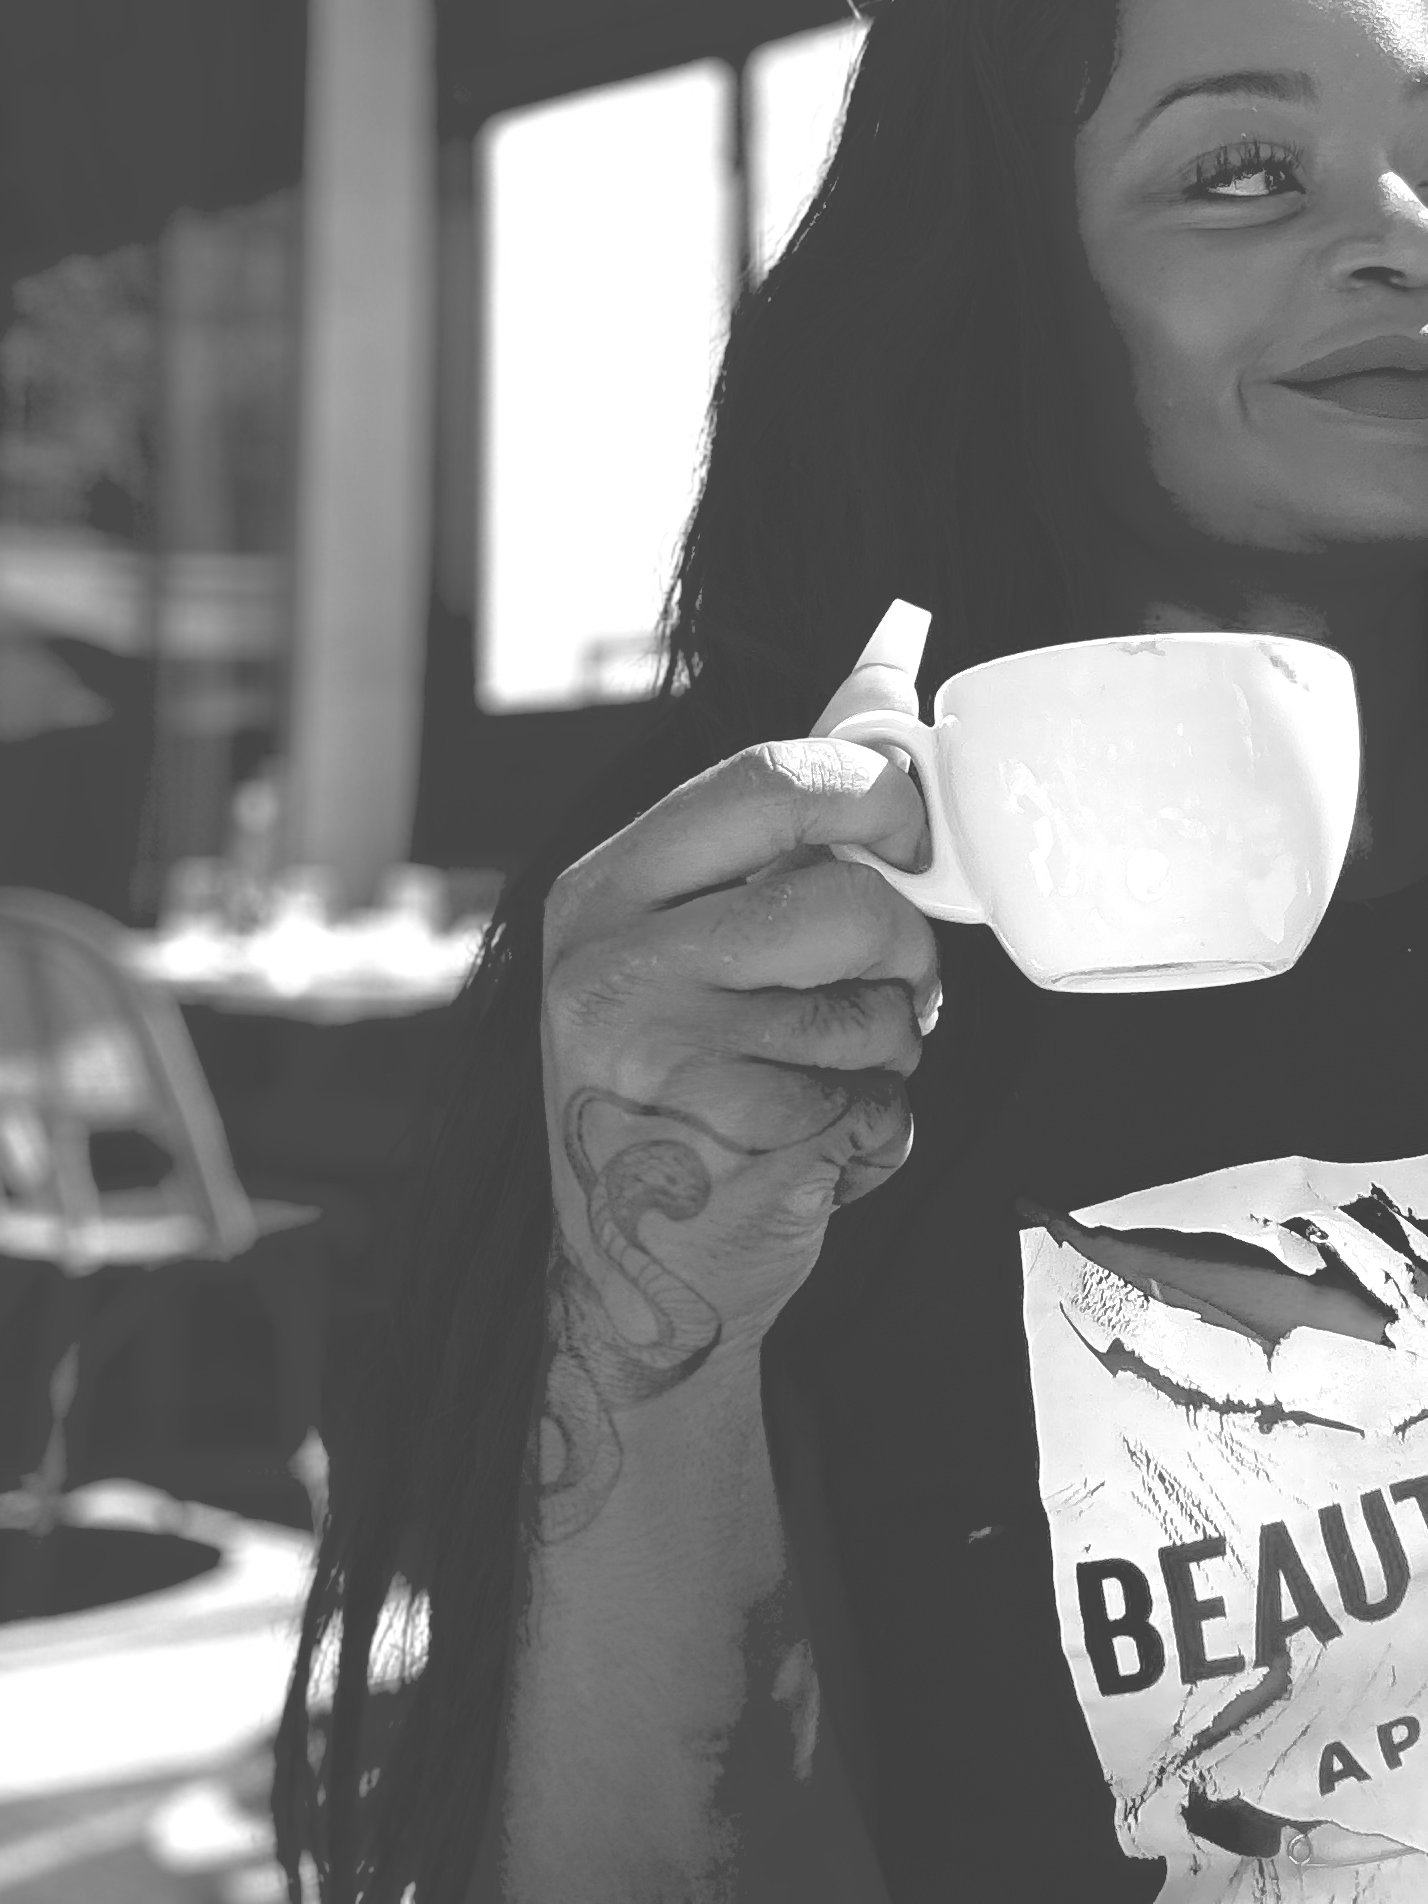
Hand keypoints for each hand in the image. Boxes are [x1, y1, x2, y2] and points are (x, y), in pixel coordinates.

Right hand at [540, 602, 939, 1381]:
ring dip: (889, 1050)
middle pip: (837, 894)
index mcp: (608, 886)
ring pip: (869, 1005)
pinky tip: (812, 1137)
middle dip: (900, 941)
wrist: (643, 1276)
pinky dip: (874, 1125)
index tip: (912, 835)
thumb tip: (883, 667)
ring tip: (831, 1074)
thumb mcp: (706, 938)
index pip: (765, 778)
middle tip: (899, 978)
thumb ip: (786, 814)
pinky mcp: (705, 1133)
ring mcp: (648, 1046)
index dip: (875, 796)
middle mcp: (608, 954)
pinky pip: (866, 1098)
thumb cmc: (691, 1086)